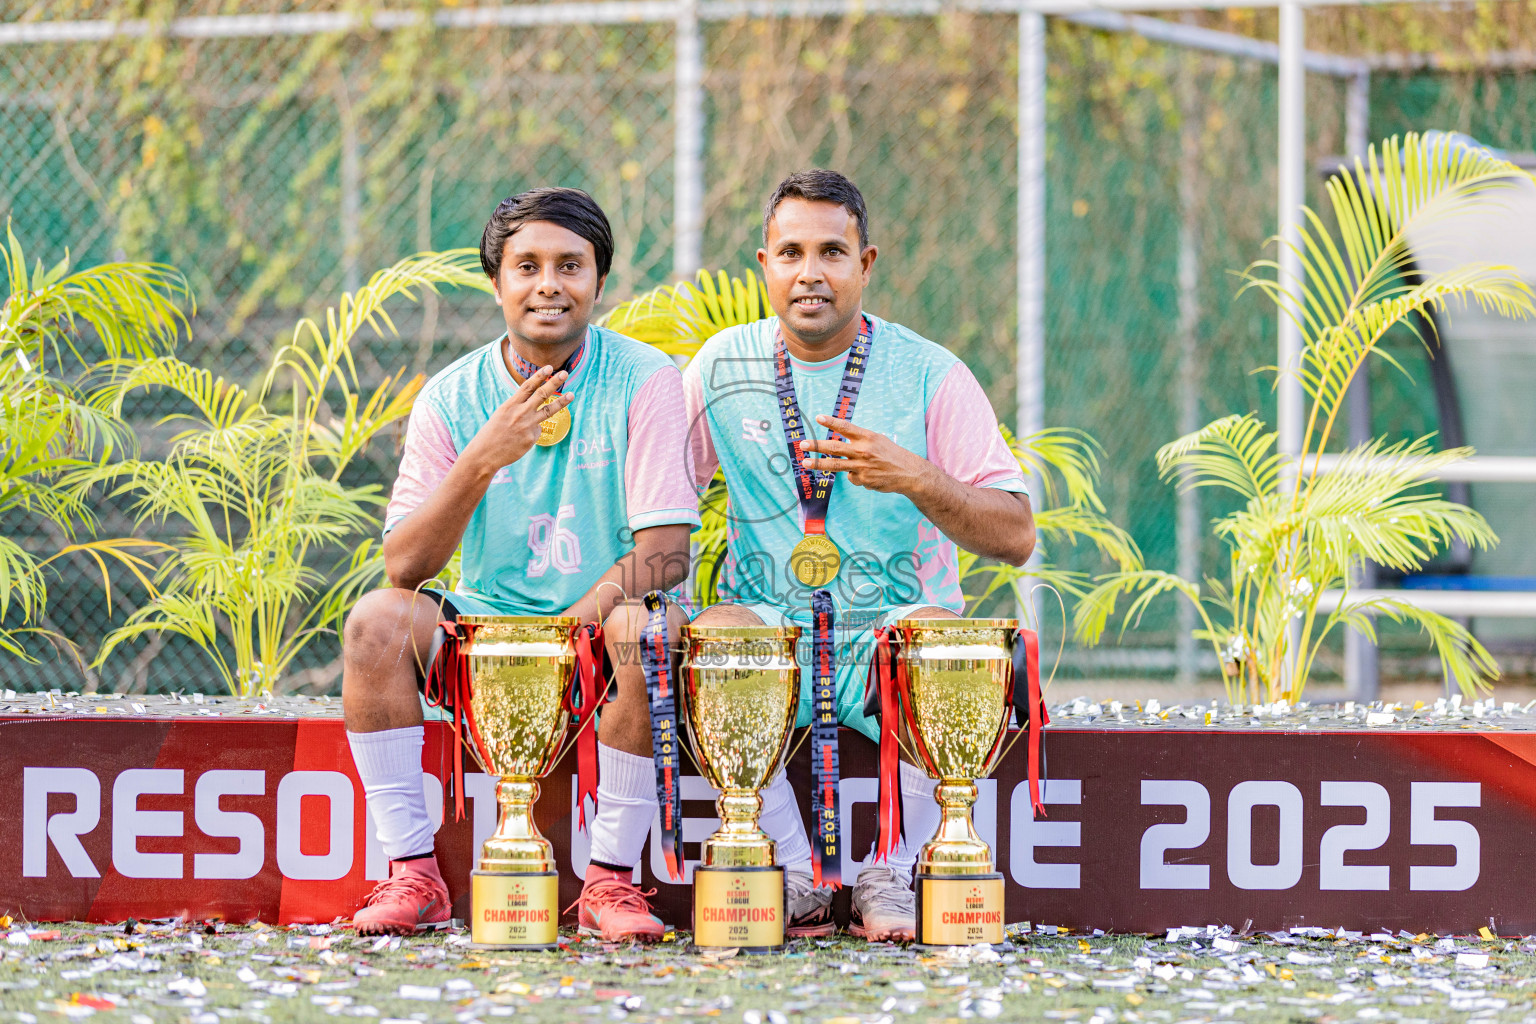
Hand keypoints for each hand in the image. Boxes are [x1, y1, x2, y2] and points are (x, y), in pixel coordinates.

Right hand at [462, 365, 571, 473]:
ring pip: (548, 411)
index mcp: (510, 405)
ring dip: (562, 402)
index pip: (527, 386)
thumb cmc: (492, 433)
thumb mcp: (502, 414)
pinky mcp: (531, 438)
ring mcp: (527, 426)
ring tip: (572, 394)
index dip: (539, 376)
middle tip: (565, 373)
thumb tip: (535, 404)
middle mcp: (520, 413)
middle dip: (554, 382)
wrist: (485, 454)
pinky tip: (521, 438)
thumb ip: (518, 407)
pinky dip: (532, 432)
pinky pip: (537, 431)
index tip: (550, 367)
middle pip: (541, 394)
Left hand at [799, 414, 937, 495]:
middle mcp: (862, 451)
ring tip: (805, 463)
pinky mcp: (862, 480)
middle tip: (803, 444)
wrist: (909, 473)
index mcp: (867, 437)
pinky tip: (869, 475)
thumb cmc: (892, 454)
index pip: (846, 427)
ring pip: (835, 465)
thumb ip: (860, 440)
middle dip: (816, 445)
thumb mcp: (878, 440)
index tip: (818, 418)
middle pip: (834, 447)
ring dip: (818, 464)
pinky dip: (856, 476)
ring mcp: (861, 466)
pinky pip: (852, 478)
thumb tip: (841, 440)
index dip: (831, 422)